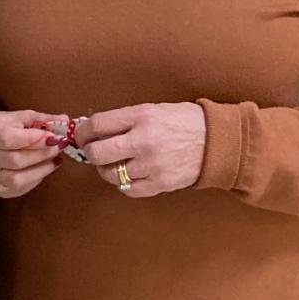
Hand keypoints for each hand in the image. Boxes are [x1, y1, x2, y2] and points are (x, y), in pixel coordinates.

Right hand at [0, 109, 65, 199]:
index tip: (53, 137)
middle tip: (59, 147)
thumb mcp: (19, 117)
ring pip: (17, 179)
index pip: (8, 139)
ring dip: (41, 170)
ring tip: (54, 160)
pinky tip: (43, 169)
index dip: (34, 140)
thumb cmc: (1, 127)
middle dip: (42, 154)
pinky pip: (18, 188)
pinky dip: (35, 179)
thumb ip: (41, 119)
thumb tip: (65, 121)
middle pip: (15, 160)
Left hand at [77, 102, 206, 197]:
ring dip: (107, 170)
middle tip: (93, 152)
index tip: (80, 137)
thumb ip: (124, 120)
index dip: (82, 133)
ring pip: (110, 174)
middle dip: (89, 153)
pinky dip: (123, 183)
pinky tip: (130, 175)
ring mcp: (152, 164)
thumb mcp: (153, 110)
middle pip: (97, 153)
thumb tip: (92, 130)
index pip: (97, 125)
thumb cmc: (183, 122)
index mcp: (141, 116)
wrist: (217, 141)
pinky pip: (128, 189)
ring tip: (115, 163)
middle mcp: (144, 140)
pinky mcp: (161, 183)